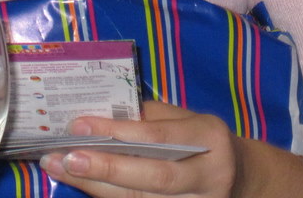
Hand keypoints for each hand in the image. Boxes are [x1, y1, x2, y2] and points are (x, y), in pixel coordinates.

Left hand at [40, 100, 242, 197]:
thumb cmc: (202, 141)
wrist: (240, 179)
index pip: (158, 136)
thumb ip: (150, 118)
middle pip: (152, 178)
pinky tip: (83, 185)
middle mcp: (208, 176)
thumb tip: (100, 116)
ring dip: (96, 186)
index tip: (78, 126)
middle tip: (63, 157)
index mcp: (209, 138)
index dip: (117, 132)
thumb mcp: (187, 119)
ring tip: (61, 169)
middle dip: (104, 168)